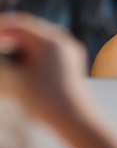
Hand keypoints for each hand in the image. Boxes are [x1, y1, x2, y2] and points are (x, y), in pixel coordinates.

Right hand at [0, 12, 89, 126]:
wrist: (78, 122)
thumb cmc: (48, 103)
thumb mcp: (17, 84)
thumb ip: (2, 69)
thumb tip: (0, 66)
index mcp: (51, 40)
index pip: (19, 25)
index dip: (0, 28)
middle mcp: (63, 41)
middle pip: (29, 32)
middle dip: (9, 39)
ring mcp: (69, 52)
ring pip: (38, 43)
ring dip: (20, 49)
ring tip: (7, 60)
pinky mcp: (71, 64)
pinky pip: (48, 54)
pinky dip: (31, 58)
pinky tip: (21, 68)